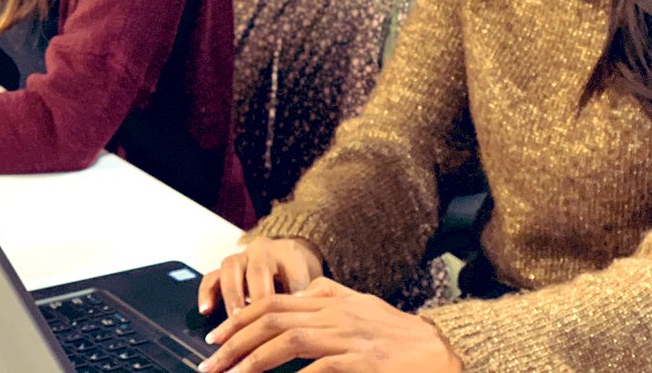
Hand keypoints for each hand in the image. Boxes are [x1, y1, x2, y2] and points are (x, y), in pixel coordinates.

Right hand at [199, 237, 324, 317]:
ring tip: (232, 322)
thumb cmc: (300, 276)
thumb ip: (306, 301)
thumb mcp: (311, 284)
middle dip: (255, 300)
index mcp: (286, 253)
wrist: (289, 256)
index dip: (280, 300)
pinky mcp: (224, 269)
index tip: (279, 322)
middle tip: (253, 325)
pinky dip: (207, 293)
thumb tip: (298, 326)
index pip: (286, 276)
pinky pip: (211, 276)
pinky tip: (206, 311)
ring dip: (231, 297)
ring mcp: (241, 258)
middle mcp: (261, 251)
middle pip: (256, 271)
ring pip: (231, 269)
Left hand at [199, 277, 463, 372]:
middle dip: (235, 343)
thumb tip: (304, 287)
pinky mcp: (362, 363)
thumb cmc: (400, 332)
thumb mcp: (362, 303)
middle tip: (209, 363)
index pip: (273, 303)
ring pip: (288, 342)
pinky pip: (319, 369)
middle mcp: (334, 315)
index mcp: (330, 301)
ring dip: (253, 362)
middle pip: (272, 320)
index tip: (215, 338)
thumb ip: (331, 293)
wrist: (442, 349)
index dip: (239, 319)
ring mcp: (348, 338)